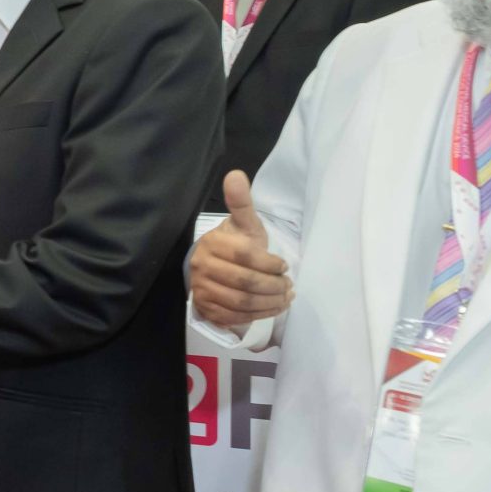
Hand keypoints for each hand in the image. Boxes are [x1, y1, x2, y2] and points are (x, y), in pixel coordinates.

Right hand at [191, 171, 292, 328]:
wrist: (214, 268)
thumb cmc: (236, 246)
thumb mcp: (244, 225)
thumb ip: (242, 203)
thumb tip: (236, 174)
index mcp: (213, 243)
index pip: (246, 256)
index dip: (270, 263)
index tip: (283, 266)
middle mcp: (202, 266)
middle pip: (246, 282)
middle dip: (274, 287)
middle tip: (289, 286)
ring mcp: (201, 289)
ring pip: (242, 302)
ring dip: (270, 303)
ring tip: (284, 298)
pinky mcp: (205, 308)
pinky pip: (234, 317)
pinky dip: (258, 315)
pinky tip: (272, 308)